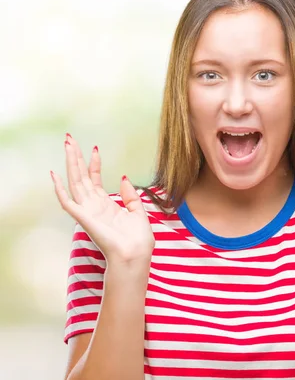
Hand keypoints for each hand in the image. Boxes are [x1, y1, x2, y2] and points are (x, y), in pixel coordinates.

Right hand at [50, 134, 154, 265]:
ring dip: (70, 164)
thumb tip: (123, 178)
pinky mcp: (84, 218)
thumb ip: (130, 196)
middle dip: (76, 158)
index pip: (94, 180)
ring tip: (67, 146)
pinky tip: (55, 176)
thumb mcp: (138, 212)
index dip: (93, 165)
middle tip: (70, 139)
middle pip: (81, 177)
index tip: (95, 149)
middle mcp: (94, 206)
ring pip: (75, 183)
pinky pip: (68, 202)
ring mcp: (88, 211)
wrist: (135, 255)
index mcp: (106, 205)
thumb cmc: (138, 239)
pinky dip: (60, 190)